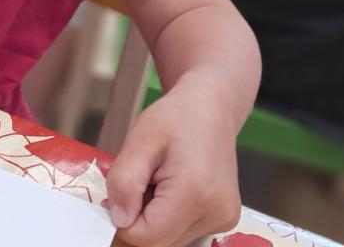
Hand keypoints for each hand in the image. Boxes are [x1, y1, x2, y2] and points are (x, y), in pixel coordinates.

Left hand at [106, 81, 241, 246]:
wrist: (211, 109)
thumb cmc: (175, 118)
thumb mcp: (139, 141)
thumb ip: (124, 182)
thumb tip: (118, 219)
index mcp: (195, 194)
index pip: (147, 236)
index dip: (123, 220)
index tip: (119, 193)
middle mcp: (216, 214)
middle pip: (159, 242)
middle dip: (138, 219)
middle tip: (140, 182)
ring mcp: (224, 219)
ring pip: (170, 240)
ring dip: (153, 218)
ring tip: (156, 182)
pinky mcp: (224, 219)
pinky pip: (184, 232)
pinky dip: (168, 217)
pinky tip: (170, 189)